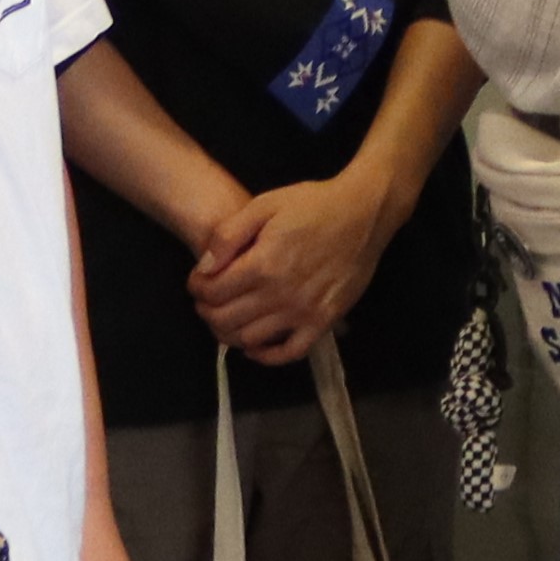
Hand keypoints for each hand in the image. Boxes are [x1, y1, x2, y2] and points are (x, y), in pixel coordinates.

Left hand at [193, 168, 402, 361]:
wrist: (363, 213)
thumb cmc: (313, 204)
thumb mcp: (264, 205)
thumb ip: (228, 236)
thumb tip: (204, 268)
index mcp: (262, 264)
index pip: (212, 292)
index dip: (196, 288)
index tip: (197, 282)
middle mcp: (280, 294)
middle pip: (225, 320)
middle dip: (206, 311)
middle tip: (206, 300)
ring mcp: (303, 312)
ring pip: (250, 339)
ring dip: (229, 332)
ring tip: (226, 317)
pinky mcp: (323, 321)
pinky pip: (290, 353)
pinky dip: (266, 356)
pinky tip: (254, 346)